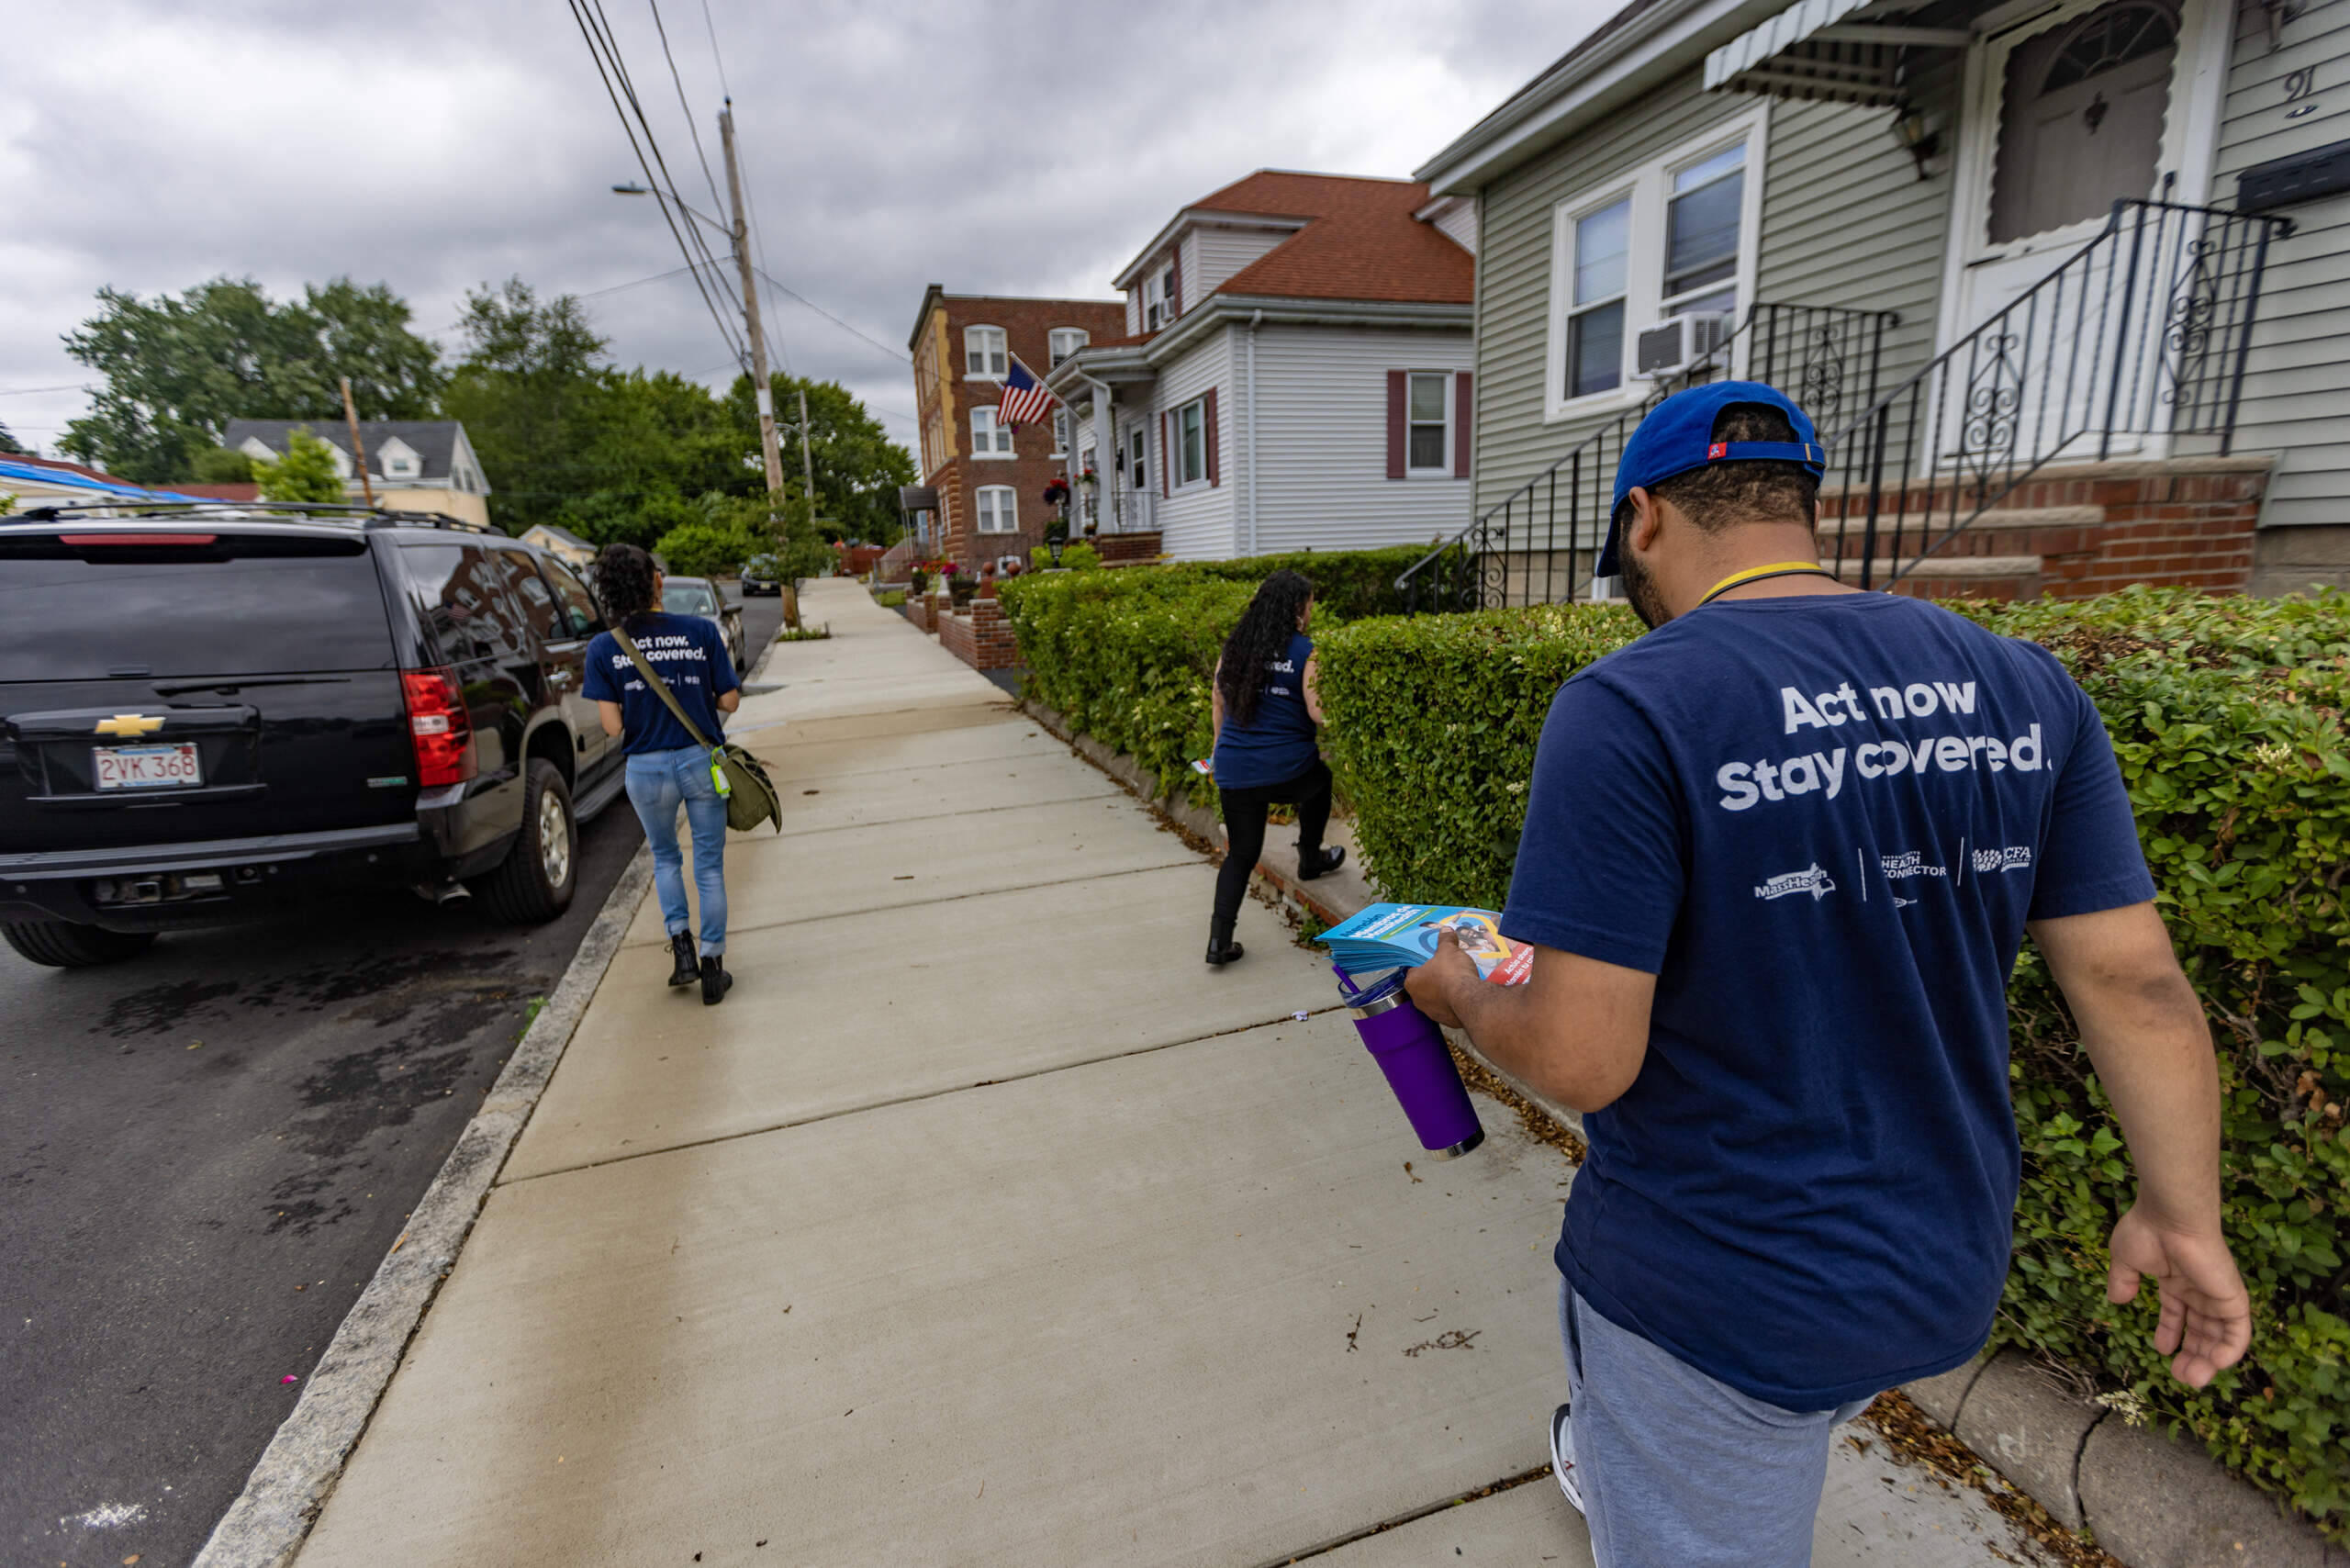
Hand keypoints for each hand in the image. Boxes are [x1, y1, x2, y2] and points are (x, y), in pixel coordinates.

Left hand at [1403, 929, 1474, 1029]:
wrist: (1470, 999)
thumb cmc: (1452, 974)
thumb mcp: (1449, 950)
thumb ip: (1446, 941)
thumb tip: (1446, 931)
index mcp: (1412, 982)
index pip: (1413, 970)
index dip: (1424, 963)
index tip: (1433, 959)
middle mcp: (1418, 999)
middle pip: (1424, 985)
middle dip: (1435, 978)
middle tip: (1447, 969)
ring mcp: (1432, 1012)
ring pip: (1436, 999)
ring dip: (1444, 992)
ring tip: (1458, 982)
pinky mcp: (1446, 1021)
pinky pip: (1449, 1009)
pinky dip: (1454, 1002)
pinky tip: (1464, 995)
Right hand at [2106, 1203, 2251, 1387]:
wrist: (2170, 1217)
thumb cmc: (2146, 1231)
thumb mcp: (2124, 1259)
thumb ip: (2122, 1280)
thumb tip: (2117, 1301)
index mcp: (2176, 1280)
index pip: (2178, 1314)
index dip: (2171, 1333)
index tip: (2162, 1351)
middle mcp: (2199, 1290)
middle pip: (2202, 1331)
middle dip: (2192, 1355)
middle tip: (2181, 1376)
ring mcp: (2217, 1295)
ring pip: (2219, 1337)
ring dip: (2208, 1361)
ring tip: (2192, 1379)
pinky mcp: (2233, 1298)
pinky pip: (2238, 1332)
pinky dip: (2230, 1351)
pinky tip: (2215, 1365)